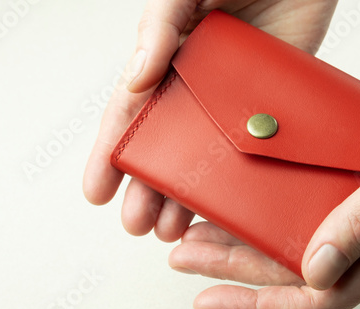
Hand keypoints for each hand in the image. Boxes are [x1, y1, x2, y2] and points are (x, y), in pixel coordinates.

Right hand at [83, 0, 338, 239]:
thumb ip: (158, 28)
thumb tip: (134, 79)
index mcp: (166, 60)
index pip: (131, 114)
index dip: (111, 153)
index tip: (96, 192)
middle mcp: (192, 87)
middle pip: (162, 147)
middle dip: (146, 187)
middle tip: (138, 224)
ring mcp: (227, 102)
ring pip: (200, 157)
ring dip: (184, 194)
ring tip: (171, 228)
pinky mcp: (263, 109)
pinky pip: (243, 151)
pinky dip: (230, 181)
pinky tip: (222, 205)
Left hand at [169, 52, 359, 308]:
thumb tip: (319, 269)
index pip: (316, 298)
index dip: (259, 304)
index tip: (210, 299)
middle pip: (291, 273)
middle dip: (233, 270)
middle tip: (186, 256)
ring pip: (291, 247)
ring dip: (242, 245)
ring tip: (198, 236)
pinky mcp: (351, 191)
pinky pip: (300, 215)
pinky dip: (264, 216)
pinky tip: (241, 205)